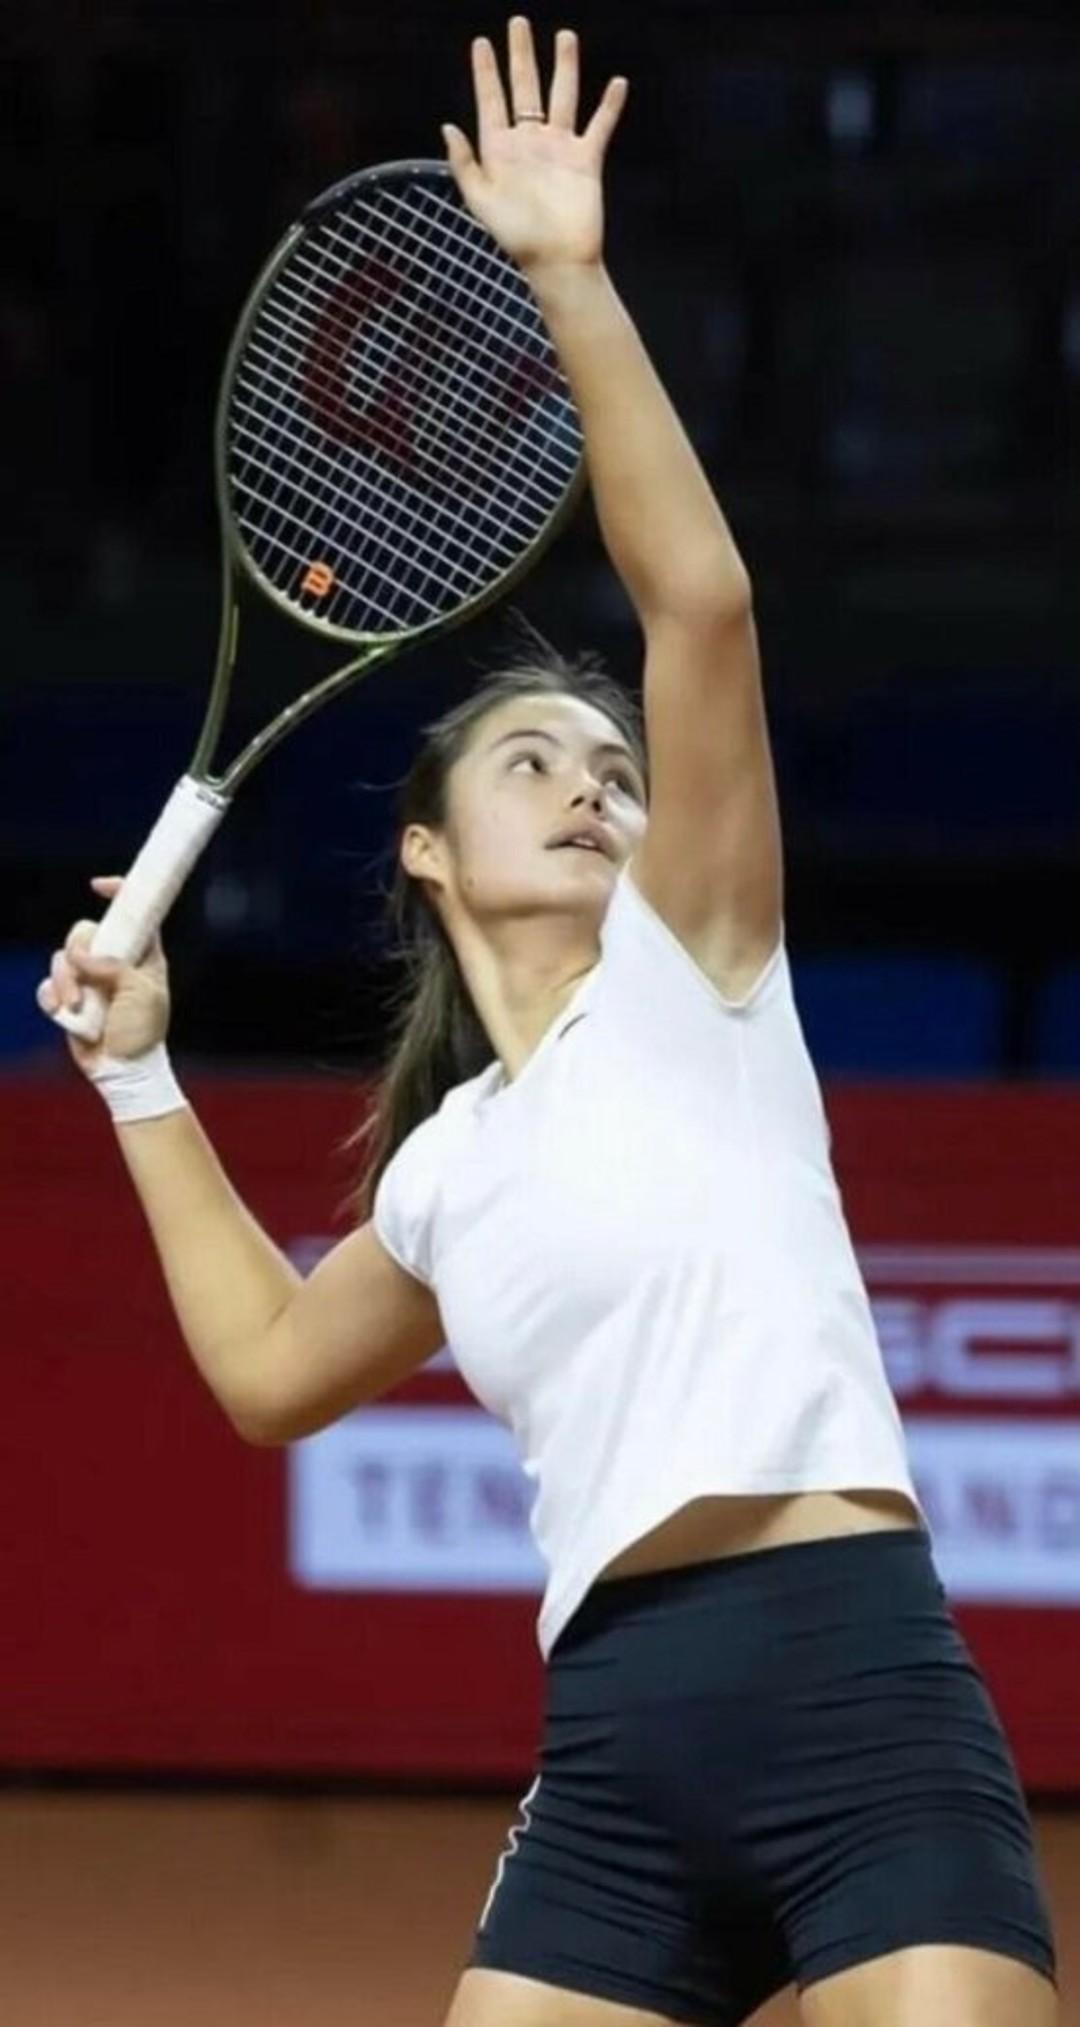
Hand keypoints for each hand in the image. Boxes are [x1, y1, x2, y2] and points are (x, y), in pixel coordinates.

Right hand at [37, 876, 170, 1076]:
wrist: (124, 1069)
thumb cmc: (142, 1031)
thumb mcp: (141, 992)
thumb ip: (113, 966)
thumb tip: (78, 955)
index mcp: (142, 955)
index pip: (133, 913)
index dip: (119, 893)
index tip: (98, 886)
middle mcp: (114, 962)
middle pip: (84, 932)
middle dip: (78, 953)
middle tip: (84, 978)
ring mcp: (90, 980)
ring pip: (62, 958)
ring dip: (65, 982)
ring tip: (75, 1007)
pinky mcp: (69, 999)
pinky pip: (48, 985)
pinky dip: (52, 997)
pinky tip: (63, 1013)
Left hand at [442, 17, 627, 274]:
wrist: (557, 260)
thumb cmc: (518, 236)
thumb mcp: (481, 201)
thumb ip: (464, 164)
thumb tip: (448, 127)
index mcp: (501, 150)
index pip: (491, 101)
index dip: (485, 73)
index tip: (481, 43)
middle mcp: (530, 142)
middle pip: (526, 88)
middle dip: (521, 56)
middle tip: (518, 23)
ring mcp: (560, 148)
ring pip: (562, 96)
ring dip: (564, 67)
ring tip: (565, 36)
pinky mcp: (587, 160)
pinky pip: (600, 126)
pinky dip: (609, 106)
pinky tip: (617, 83)